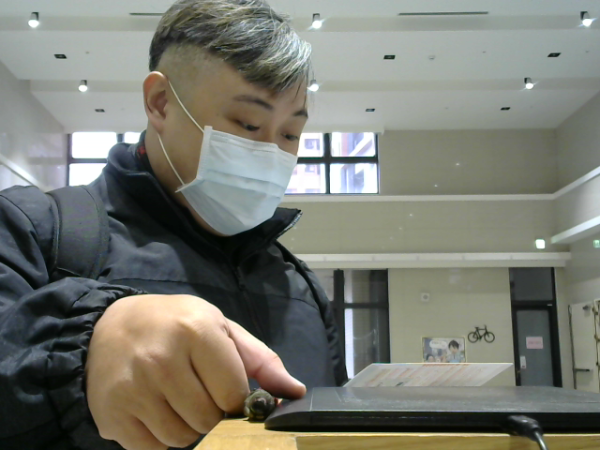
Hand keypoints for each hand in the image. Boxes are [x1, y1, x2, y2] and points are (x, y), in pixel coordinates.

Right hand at [86, 295, 305, 449]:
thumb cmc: (174, 324)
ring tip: (177, 399)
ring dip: (188, 427)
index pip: (234, 395)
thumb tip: (295, 391)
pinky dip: (162, 437)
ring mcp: (133, 390)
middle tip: (199, 391)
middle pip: (208, 420)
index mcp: (195, 331)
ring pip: (182, 439)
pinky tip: (156, 410)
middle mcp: (162, 360)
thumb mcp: (220, 327)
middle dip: (212, 413)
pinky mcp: (112, 415)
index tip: (227, 389)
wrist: (108, 327)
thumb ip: (261, 360)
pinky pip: (154, 449)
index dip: (237, 399)